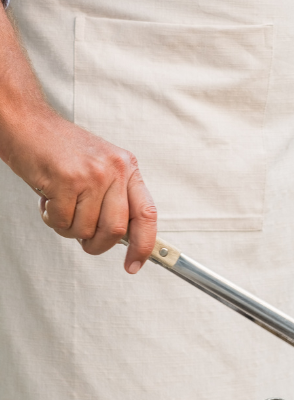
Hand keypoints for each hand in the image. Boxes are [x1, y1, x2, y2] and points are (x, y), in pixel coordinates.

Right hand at [1, 112, 156, 273]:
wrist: (28, 124)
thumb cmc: (60, 148)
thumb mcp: (100, 166)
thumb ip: (113, 197)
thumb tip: (121, 236)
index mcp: (127, 168)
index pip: (147, 214)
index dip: (144, 245)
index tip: (134, 265)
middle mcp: (115, 170)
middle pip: (116, 230)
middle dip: (97, 244)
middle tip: (84, 241)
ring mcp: (91, 175)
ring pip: (85, 228)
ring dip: (68, 229)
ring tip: (60, 208)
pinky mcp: (66, 180)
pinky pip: (62, 220)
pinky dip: (51, 219)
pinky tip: (48, 200)